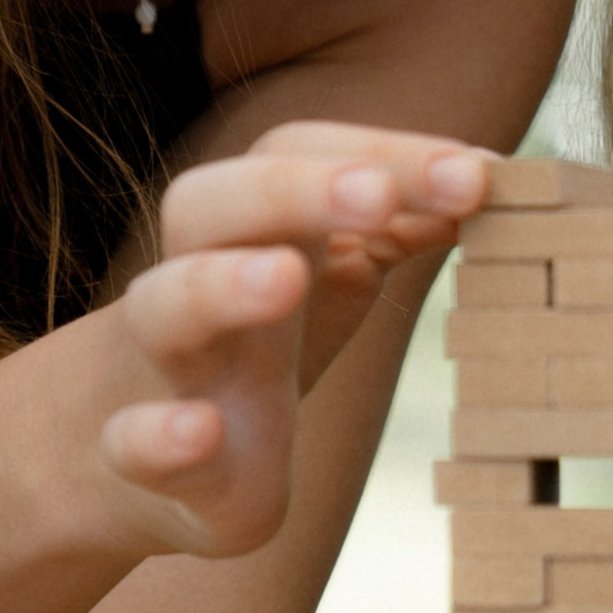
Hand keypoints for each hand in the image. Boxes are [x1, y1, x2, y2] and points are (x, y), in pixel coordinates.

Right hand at [98, 125, 486, 556]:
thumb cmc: (251, 347)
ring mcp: (163, 367)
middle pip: (212, 202)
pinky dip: (158, 436)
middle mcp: (195, 278)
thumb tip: (484, 180)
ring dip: (219, 283)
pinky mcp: (144, 461)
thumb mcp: (327, 281)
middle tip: (377, 193)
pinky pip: (133, 441)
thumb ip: (396, 231)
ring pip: (164, 304)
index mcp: (251, 229)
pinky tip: (201, 432)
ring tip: (284, 278)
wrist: (128, 453)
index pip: (300, 156)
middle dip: (294, 189)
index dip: (386, 151)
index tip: (480, 174)